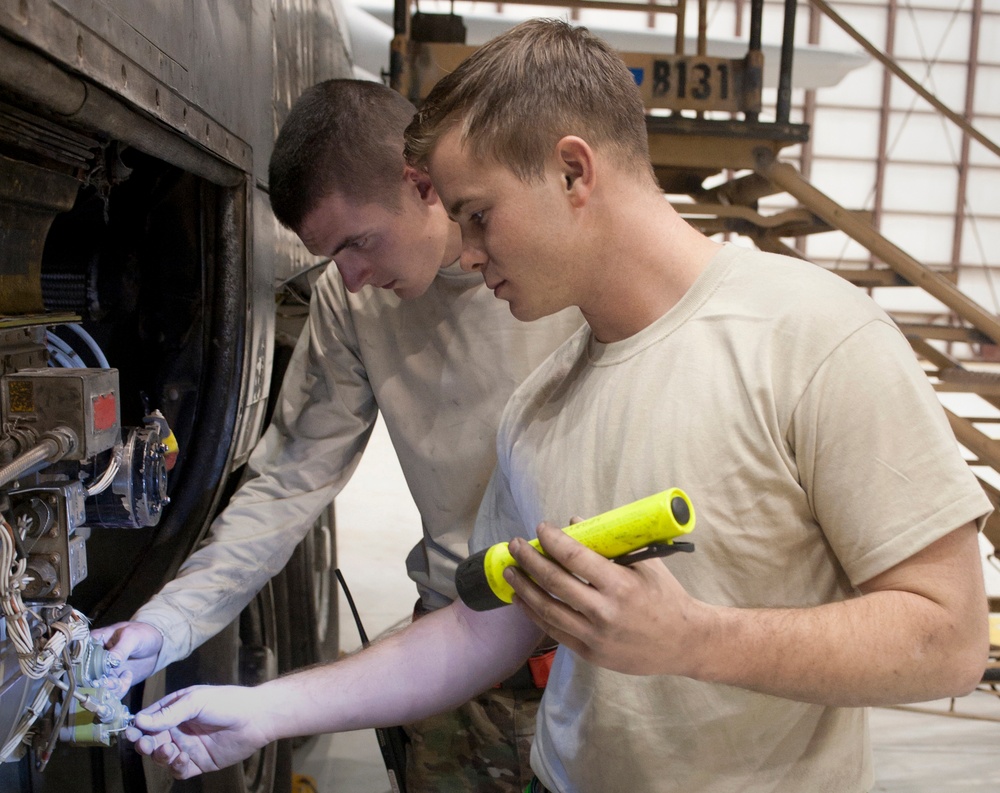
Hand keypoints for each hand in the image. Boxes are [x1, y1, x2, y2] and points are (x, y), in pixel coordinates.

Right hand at [90, 621, 163, 689]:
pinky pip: (110, 692)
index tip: (96, 674)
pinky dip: (118, 690)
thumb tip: (109, 661)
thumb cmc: (141, 634)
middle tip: (111, 682)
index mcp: (94, 643)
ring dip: (108, 688)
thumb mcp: (132, 637)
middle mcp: (94, 659)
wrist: (156, 644)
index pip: (81, 658)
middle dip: (98, 683)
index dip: (85, 668)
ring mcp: (103, 672)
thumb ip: (121, 649)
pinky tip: (127, 676)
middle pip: (87, 676)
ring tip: (120, 680)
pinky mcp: (112, 681)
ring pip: (98, 687)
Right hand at [127, 685, 271, 778]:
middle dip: (144, 743)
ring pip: (162, 757)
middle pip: (152, 740)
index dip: (138, 726)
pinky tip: (182, 758)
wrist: (255, 718)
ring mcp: (188, 746)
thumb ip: (169, 713)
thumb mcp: (196, 701)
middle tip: (144, 743)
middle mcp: (180, 728)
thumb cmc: (227, 702)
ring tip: (169, 748)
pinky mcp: (198, 762)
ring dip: (160, 755)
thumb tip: (139, 720)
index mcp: (177, 709)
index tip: (130, 731)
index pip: (150, 719)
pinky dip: (175, 767)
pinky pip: (178, 770)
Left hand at [506, 522, 709, 675]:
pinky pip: (554, 631)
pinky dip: (534, 613)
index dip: (553, 540)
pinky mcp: (590, 653)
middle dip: (529, 560)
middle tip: (515, 545)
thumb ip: (611, 545)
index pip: (575, 558)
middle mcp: (605, 611)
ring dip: (524, 588)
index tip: (540, 527)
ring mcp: (595, 636)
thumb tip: (575, 522)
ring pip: (547, 609)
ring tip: (510, 571)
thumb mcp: (646, 565)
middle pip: (555, 582)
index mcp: (621, 585)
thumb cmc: (666, 597)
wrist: (684, 643)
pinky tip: (522, 599)